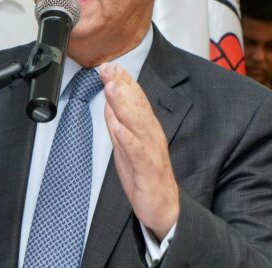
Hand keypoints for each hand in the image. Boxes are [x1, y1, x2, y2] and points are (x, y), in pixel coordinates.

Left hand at [99, 62, 178, 239]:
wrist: (163, 207)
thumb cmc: (144, 176)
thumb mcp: (126, 146)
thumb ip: (119, 124)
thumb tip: (110, 103)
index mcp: (145, 129)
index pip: (135, 100)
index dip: (123, 81)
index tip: (109, 64)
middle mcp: (150, 135)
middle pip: (137, 106)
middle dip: (122, 85)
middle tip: (109, 68)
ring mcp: (151, 151)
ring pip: (138, 124)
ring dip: (125, 104)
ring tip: (113, 87)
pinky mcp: (148, 169)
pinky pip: (138, 152)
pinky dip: (128, 138)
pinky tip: (118, 126)